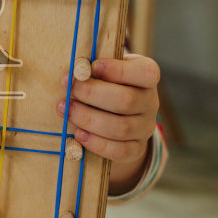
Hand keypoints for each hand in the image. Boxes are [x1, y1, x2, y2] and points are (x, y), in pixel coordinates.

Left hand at [57, 55, 160, 195]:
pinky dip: (96, 143)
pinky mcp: (136, 149)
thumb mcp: (106, 68)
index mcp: (147, 76)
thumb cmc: (106, 82)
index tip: (90, 67)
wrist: (118, 115)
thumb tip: (76, 69)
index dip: (117, 70)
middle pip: (127, 101)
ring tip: (66, 109)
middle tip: (69, 89)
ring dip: (88, 119)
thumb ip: (96, 66)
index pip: (144, 72)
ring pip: (121, 128)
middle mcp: (151, 102)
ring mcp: (145, 127)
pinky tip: (78, 133)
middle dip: (92, 94)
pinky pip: (119, 151)